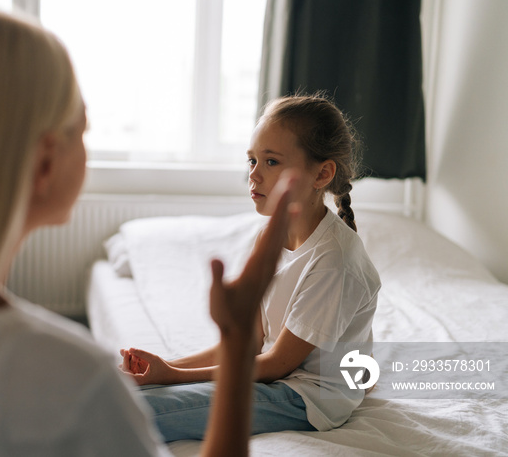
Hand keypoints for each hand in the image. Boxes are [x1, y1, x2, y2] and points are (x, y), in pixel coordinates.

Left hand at [119, 348, 174, 385]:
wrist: (170, 375)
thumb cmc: (163, 368)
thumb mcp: (153, 358)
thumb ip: (141, 353)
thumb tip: (129, 348)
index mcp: (140, 380)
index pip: (125, 373)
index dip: (124, 362)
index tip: (125, 352)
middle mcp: (137, 381)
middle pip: (125, 370)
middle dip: (125, 359)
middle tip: (126, 350)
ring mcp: (138, 378)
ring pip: (128, 369)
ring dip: (128, 360)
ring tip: (132, 353)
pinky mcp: (139, 376)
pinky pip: (131, 368)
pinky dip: (132, 361)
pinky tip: (135, 355)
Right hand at [209, 171, 297, 337]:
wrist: (239, 333)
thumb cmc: (225, 315)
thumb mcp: (217, 298)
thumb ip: (217, 278)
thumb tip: (214, 258)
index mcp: (258, 264)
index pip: (271, 231)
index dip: (279, 208)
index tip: (287, 187)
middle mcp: (268, 262)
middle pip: (280, 226)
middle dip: (286, 200)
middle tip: (293, 175)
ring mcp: (268, 265)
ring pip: (280, 232)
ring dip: (286, 210)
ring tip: (292, 190)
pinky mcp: (265, 268)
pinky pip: (277, 241)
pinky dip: (282, 225)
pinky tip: (284, 217)